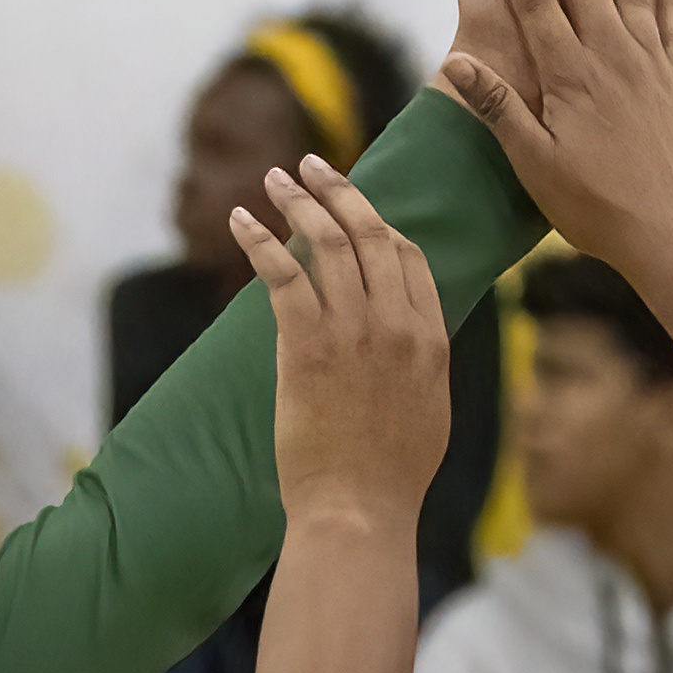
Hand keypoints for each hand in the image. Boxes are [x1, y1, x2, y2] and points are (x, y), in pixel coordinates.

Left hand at [235, 156, 449, 538]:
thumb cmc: (390, 475)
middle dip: (341, 191)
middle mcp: (397, 324)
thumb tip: (410, 340)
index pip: (410, 257)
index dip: (380, 224)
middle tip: (313, 164)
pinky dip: (260, 240)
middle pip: (373, 234)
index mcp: (431, 337)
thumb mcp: (428, 408)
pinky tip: (240, 219)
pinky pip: (283, 274)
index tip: (355, 209)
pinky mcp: (308, 345)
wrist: (359, 508)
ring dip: (299, 201)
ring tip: (276, 176)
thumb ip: (421, 362)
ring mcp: (354, 331)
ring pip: (329, 243)